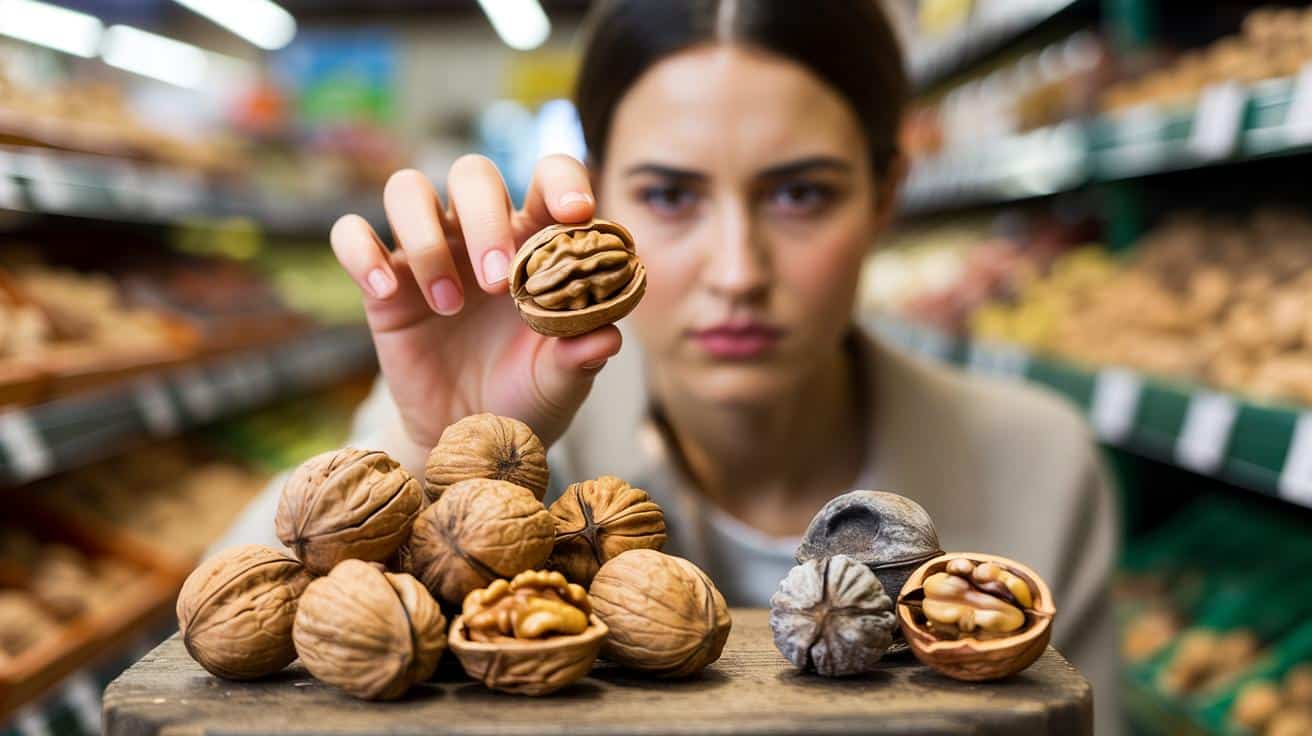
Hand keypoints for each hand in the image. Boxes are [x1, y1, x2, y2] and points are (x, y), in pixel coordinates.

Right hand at [331, 154, 622, 449]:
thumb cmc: (526, 395)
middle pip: (473, 174)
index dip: (562, 182)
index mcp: (533, 240)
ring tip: (448, 305)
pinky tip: (384, 290)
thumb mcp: (560, 383)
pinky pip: (351, 234)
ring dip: (426, 239)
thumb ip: (581, 357)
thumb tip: (607, 337)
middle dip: (485, 220)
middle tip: (497, 284)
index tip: (575, 214)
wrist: (469, 438)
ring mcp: (426, 251)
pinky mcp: (381, 281)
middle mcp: (477, 232)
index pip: (547, 178)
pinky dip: (361, 251)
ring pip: (408, 189)